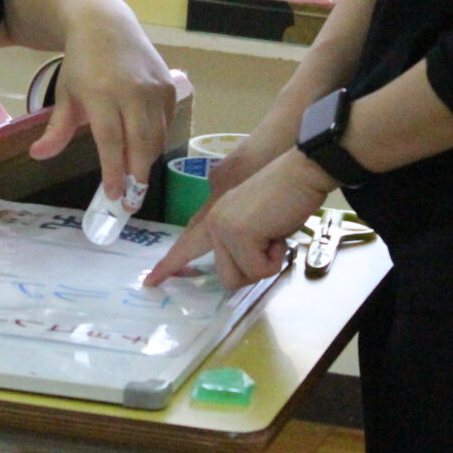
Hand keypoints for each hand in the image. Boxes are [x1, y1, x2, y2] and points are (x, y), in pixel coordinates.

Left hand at [30, 12, 175, 200]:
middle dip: (137, 176)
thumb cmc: (82, 63)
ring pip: (156, 137)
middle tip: (131, 200)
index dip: (113, 171)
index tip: (112, 196)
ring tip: (134, 177)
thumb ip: (57, 129)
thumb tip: (38, 156)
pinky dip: (156, 139)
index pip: (111, 141)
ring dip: (146, 160)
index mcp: (101, 93)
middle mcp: (132, 91)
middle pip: (140, 144)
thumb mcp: (65, 94)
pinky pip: (166, 123)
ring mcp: (154, 88)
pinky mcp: (169, 86)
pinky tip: (143, 147)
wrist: (107, 25)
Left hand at [145, 148, 333, 289]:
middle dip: (255, 271)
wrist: (302, 172)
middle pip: (227, 276)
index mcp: (216, 215)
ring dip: (267, 265)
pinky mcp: (238, 233)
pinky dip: (275, 259)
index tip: (150, 281)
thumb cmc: (290, 194)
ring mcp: (222, 226)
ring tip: (275, 234)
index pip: (188, 243)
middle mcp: (213, 221)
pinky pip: (258, 270)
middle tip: (272, 247)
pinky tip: (278, 233)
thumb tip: (246, 257)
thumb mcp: (260, 220)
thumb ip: (243, 234)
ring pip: (242, 277)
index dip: (171, 264)